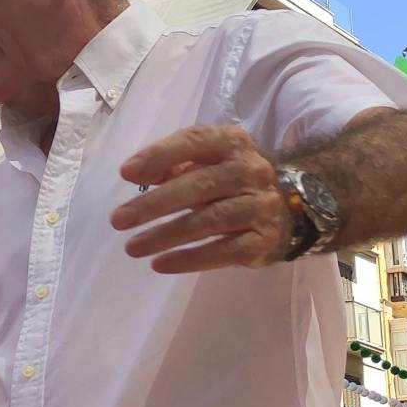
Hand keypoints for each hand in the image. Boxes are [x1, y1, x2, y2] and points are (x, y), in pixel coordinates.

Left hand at [111, 125, 292, 271]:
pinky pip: (225, 251)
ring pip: (210, 220)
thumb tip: (135, 173)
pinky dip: (190, 259)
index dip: (160, 156)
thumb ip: (172, 164)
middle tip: (119, 220)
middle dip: (155, 204)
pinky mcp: (264, 240)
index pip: (194, 142)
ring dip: (166, 236)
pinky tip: (161, 264)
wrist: (287, 207)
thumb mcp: (206, 162)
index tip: (126, 173)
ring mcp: (261, 206)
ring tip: (132, 247)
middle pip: (200, 185)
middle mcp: (251, 171)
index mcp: (232, 143)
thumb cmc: (230, 181)